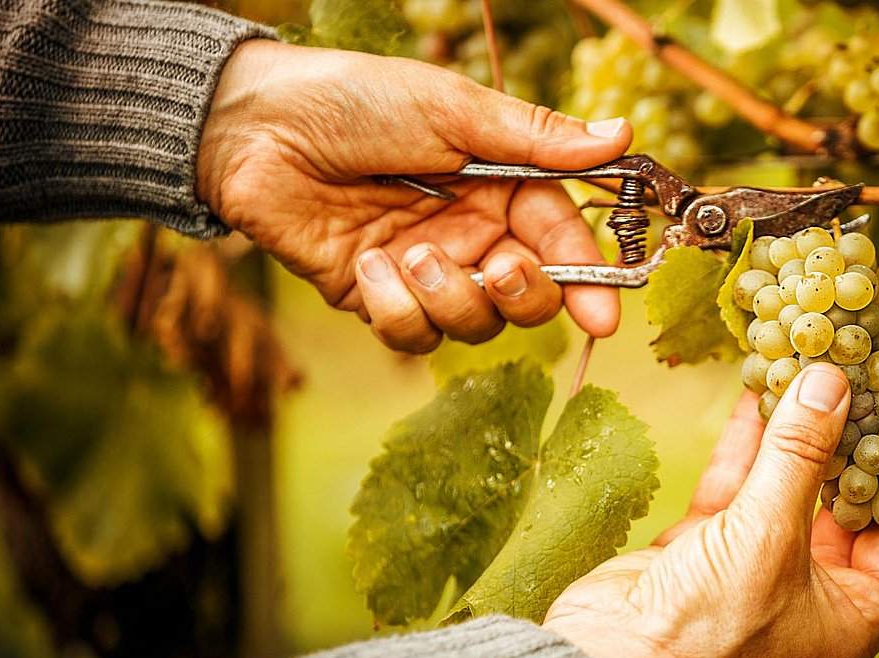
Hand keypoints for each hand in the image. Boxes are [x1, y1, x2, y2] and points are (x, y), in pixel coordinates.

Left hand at [195, 40, 631, 351]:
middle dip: (523, 296)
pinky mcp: (378, 298)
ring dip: (451, 299)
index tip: (604, 318)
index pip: (562, 242)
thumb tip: (621, 134)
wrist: (256, 127)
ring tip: (408, 253)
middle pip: (529, 299)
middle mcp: (472, 234)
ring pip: (474, 324)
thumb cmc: (358, 102)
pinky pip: (410, 334)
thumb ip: (537, 138)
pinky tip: (366, 266)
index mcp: (502, 187)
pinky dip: (395, 309)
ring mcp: (427, 271)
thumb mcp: (454, 111)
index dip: (588, 281)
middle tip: (500, 268)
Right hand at [543, 363, 878, 657]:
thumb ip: (801, 453)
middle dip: (851, 440)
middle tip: (869, 381)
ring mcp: (755, 568)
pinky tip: (756, 393)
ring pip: (786, 486)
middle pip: (843, 502)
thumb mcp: (769, 533)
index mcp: (851, 614)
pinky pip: (737, 486)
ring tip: (813, 371)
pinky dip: (745, 442)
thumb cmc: (707, 627)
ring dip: (794, 431)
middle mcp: (809, 593)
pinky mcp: (707, 548)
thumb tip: (832, 384)